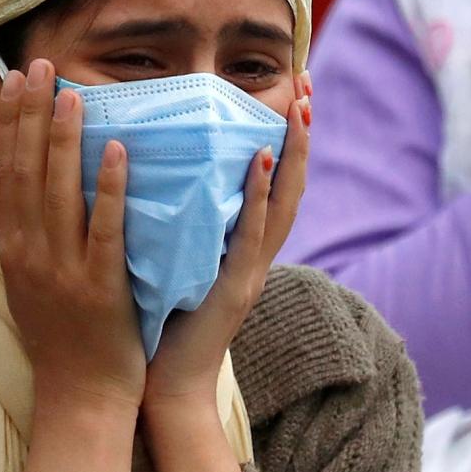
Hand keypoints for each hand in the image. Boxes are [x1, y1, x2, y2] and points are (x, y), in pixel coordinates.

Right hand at [0, 59, 145, 412]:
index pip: (6, 172)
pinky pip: (104, 229)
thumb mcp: (31, 281)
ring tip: (72, 92)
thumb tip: (27, 186)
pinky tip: (117, 150)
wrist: (80, 397)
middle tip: (38, 65)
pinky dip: (108, 188)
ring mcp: (63, 269)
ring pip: (58, 193)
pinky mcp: (100, 286)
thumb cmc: (63, 338)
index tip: (17, 79)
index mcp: (14, 248)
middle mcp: (30, 253)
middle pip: (24, 171)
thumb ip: (29, 234)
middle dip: (30, 115)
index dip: (10, 123)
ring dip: (63, 139)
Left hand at [142, 77, 310, 412]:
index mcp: (244, 247)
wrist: (167, 387)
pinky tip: (260, 159)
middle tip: (306, 85)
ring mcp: (250, 271)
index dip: (286, 139)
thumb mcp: (181, 262)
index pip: (275, 183)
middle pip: (293, 184)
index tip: (291, 93)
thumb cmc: (164, 323)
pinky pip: (251, 235)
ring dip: (293, 154)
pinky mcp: (234, 288)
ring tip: (297, 109)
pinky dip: (260, 195)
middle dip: (302, 134)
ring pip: (283, 205)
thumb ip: (185, 223)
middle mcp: (257, 255)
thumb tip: (164, 171)